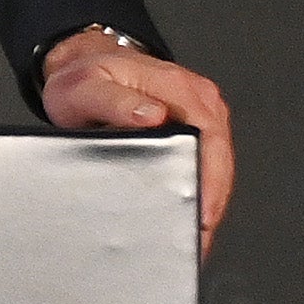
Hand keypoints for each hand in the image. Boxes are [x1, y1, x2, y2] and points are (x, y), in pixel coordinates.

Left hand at [42, 28, 235, 248]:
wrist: (84, 64)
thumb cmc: (84, 78)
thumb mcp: (85, 88)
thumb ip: (115, 102)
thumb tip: (153, 117)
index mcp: (178, 89)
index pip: (210, 140)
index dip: (209, 182)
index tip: (200, 214)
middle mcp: (197, 99)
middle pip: (219, 160)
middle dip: (211, 201)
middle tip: (195, 240)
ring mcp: (199, 113)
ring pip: (216, 165)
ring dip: (207, 199)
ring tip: (192, 238)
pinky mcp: (192, 127)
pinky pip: (205, 161)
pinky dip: (199, 189)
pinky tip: (187, 215)